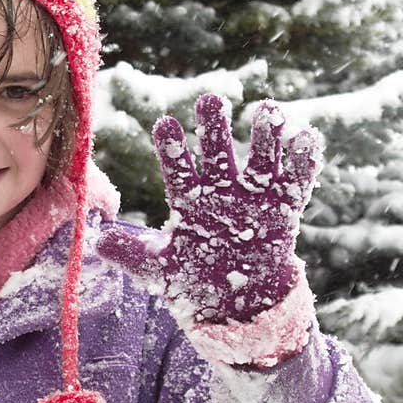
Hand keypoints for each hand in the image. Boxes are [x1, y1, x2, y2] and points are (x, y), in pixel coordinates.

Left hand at [97, 93, 322, 326]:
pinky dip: (302, 161)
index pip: (178, 169)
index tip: (165, 123)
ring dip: (264, 136)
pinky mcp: (283, 210)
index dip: (172, 148)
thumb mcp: (157, 270)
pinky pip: (296, 182)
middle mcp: (221, 191)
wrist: (235, 303)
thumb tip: (97, 242)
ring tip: (266, 110)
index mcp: (190, 201)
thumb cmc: (193, 281)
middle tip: (210, 100)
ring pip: (259, 160)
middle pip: (217, 154)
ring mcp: (254, 198)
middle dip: (214, 128)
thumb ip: (130, 253)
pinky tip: (306, 137)